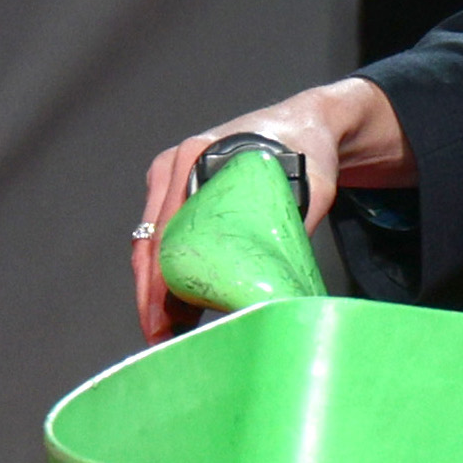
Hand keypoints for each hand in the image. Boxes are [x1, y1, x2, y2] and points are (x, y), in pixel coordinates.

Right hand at [133, 75, 410, 340]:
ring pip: (152, 244)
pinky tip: (178, 309)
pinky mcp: (181, 192)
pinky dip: (168, 273)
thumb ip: (301, 220)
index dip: (160, 278)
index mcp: (195, 157)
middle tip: (158, 338)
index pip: (166, 228)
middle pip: (150, 241)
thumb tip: (287, 278)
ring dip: (156, 289)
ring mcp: (174, 178)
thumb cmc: (307, 146)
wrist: (307, 124)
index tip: (163, 316)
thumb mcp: (311, 182)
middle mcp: (176, 166)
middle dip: (150, 294)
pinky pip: (165, 237)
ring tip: (165, 334)